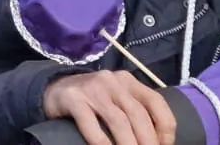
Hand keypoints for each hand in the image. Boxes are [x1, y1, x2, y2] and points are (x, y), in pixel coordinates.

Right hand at [42, 71, 176, 144]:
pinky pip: (91, 124)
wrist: (53, 89)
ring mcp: (93, 89)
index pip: (156, 102)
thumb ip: (133, 110)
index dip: (165, 128)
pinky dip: (102, 142)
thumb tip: (157, 140)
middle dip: (148, 142)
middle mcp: (113, 81)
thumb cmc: (92, 100)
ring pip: (119, 121)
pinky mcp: (73, 99)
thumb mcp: (116, 98)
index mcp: (129, 81)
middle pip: (139, 114)